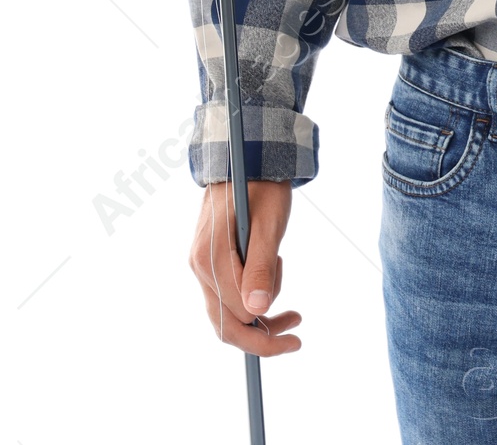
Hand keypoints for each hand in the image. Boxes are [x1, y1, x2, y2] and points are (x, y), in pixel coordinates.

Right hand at [189, 178, 300, 355]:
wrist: (247, 161)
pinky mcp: (208, 264)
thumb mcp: (270, 224)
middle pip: (225, 323)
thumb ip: (262, 267)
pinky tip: (271, 273)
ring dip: (259, 309)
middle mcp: (199, 266)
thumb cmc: (263, 188)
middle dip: (262, 334)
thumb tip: (258, 309)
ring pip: (226, 312)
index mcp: (211, 258)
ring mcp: (200, 266)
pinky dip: (250, 295)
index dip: (266, 333)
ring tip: (282, 269)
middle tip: (295, 335)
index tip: (297, 332)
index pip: (236, 316)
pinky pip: (226, 295)